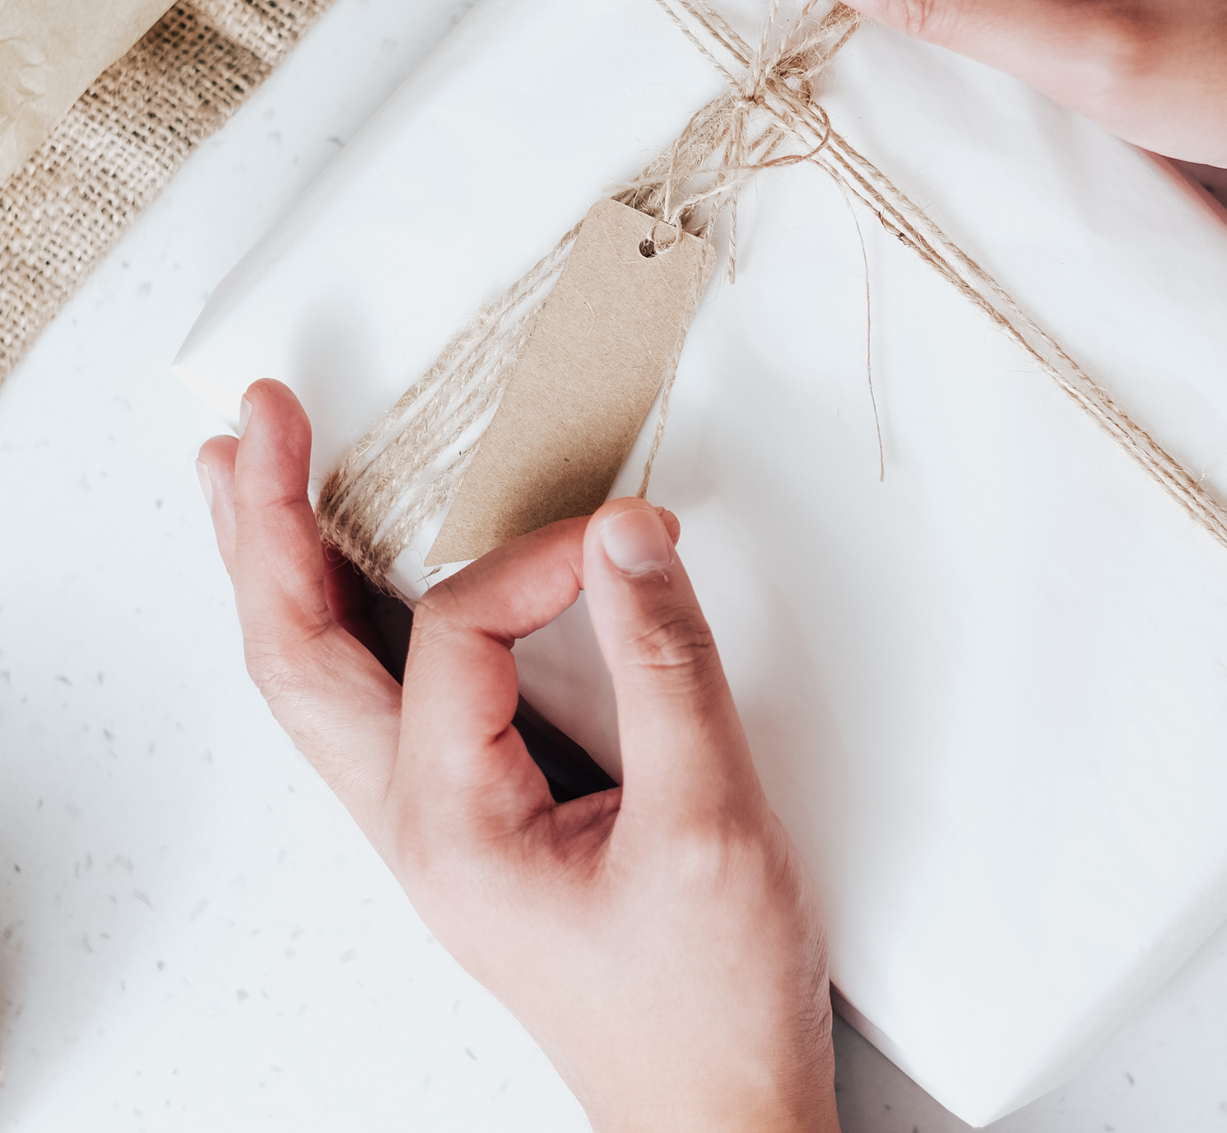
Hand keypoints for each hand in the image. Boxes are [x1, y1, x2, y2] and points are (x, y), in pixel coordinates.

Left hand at [196, 379, 839, 1132]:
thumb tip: (623, 536)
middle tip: (253, 426)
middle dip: (264, 529)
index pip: (457, 635)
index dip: (537, 560)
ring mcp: (435, 821)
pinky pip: (379, 699)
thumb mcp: (709, 824)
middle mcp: (417, 820)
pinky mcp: (475, 814)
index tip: (629, 539)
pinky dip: (340, 619)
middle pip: (297, 654)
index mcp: (453, 825)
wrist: (717, 1114)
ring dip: (276, 571)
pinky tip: (339, 582)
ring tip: (244, 480)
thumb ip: (666, 666)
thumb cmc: (706, 1002)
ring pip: (320, 678)